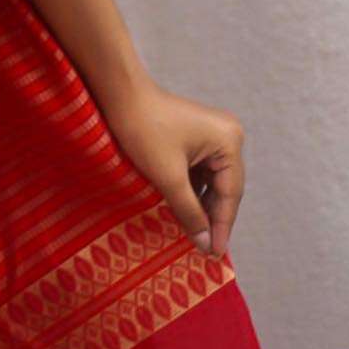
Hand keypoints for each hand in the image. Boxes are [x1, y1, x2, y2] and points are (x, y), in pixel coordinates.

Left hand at [102, 79, 245, 258]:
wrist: (118, 94)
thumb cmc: (143, 129)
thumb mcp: (168, 177)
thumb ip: (190, 212)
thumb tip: (205, 244)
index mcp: (229, 142)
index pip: (230, 193)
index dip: (221, 226)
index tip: (214, 254)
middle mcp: (227, 136)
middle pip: (223, 187)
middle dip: (212, 217)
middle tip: (205, 249)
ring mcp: (212, 135)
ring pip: (210, 181)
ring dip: (200, 205)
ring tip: (195, 236)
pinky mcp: (195, 136)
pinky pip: (198, 171)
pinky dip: (191, 191)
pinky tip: (184, 211)